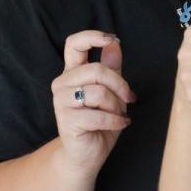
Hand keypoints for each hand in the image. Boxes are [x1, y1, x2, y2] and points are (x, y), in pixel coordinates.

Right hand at [51, 30, 135, 175]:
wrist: (88, 154)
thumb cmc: (101, 120)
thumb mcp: (112, 91)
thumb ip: (111, 67)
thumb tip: (114, 43)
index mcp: (73, 72)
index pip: (74, 44)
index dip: (92, 37)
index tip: (112, 39)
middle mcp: (62, 84)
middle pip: (96, 70)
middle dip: (120, 84)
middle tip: (129, 98)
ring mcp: (61, 102)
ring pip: (98, 92)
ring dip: (116, 105)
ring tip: (118, 114)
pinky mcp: (66, 121)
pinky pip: (99, 115)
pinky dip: (115, 120)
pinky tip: (120, 124)